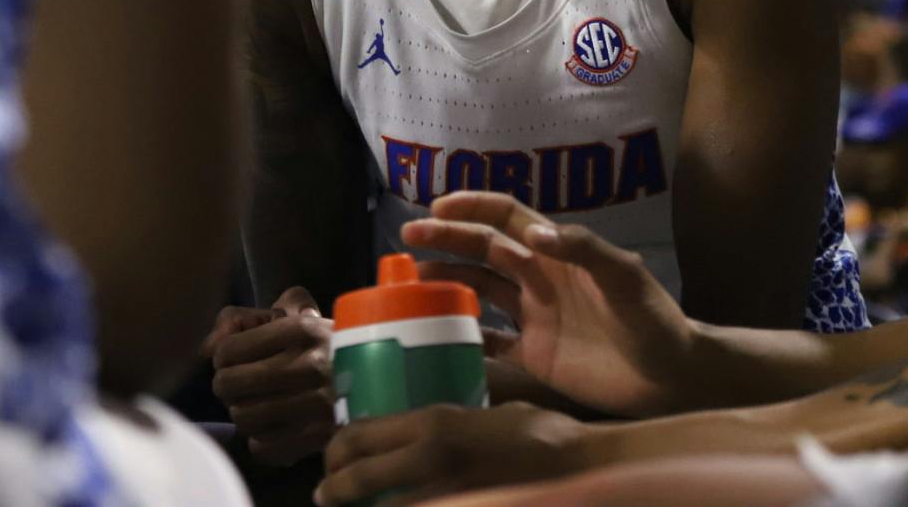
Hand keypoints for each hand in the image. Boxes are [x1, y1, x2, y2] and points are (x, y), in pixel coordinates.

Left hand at [208, 286, 335, 465]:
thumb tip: (206, 346)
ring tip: (258, 404)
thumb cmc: (321, 340)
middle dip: (228, 385)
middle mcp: (308, 365)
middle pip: (229, 385)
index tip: (237, 358)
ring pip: (242, 418)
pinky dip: (262, 440)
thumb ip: (239, 318)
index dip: (224, 356)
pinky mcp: (319, 438)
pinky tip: (276, 425)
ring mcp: (316, 405)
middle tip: (241, 384)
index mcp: (300, 329)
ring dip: (244, 413)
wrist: (378, 373)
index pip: (227, 351)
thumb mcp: (291, 310)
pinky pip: (262, 448)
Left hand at [316, 402, 587, 504]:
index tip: (332, 460)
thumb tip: (422, 432)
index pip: (360, 435)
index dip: (336, 450)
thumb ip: (450, 426)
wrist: (580, 467)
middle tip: (327, 495)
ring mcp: (445, 493)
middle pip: (357, 475)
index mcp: (434, 423)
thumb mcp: (488, 412)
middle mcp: (429, 458)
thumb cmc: (541, 434)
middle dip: (334, 488)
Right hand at [401, 192, 696, 417]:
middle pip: (484, 249)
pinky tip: (433, 332)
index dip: (474, 207)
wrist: (671, 376)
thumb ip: (585, 249)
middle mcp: (539, 278)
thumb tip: (535, 234)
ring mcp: (534, 316)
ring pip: (478, 288)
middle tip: (409, 236)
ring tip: (411, 279)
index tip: (439, 206)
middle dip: (446, 238)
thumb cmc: (654, 320)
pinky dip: (462, 334)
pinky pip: (488, 341)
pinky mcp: (534, 355)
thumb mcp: (625, 276)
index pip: (508, 217)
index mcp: (558, 252)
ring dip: (446, 278)